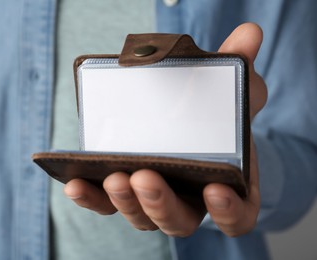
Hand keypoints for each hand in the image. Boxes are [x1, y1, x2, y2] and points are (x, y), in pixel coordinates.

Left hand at [64, 23, 266, 236]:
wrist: (186, 115)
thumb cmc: (214, 112)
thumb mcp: (229, 89)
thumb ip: (239, 68)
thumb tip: (248, 35)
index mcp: (226, 184)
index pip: (237, 216)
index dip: (228, 211)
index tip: (215, 190)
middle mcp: (190, 200)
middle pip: (179, 220)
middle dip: (161, 203)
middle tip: (145, 176)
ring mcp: (155, 199)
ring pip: (142, 216)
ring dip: (125, 201)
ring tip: (113, 174)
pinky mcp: (125, 191)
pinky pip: (107, 204)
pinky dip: (92, 197)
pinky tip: (75, 182)